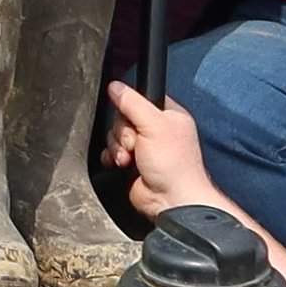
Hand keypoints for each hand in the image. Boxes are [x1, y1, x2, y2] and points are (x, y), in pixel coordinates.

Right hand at [98, 77, 219, 208]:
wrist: (170, 200)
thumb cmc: (173, 165)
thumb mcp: (153, 124)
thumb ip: (132, 103)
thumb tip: (115, 86)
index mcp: (169, 115)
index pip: (142, 97)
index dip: (132, 105)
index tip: (130, 115)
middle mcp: (157, 130)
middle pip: (123, 117)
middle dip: (124, 132)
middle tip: (135, 144)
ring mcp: (144, 147)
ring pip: (115, 135)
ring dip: (118, 147)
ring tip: (130, 159)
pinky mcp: (132, 163)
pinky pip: (111, 151)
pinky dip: (112, 157)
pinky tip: (121, 164)